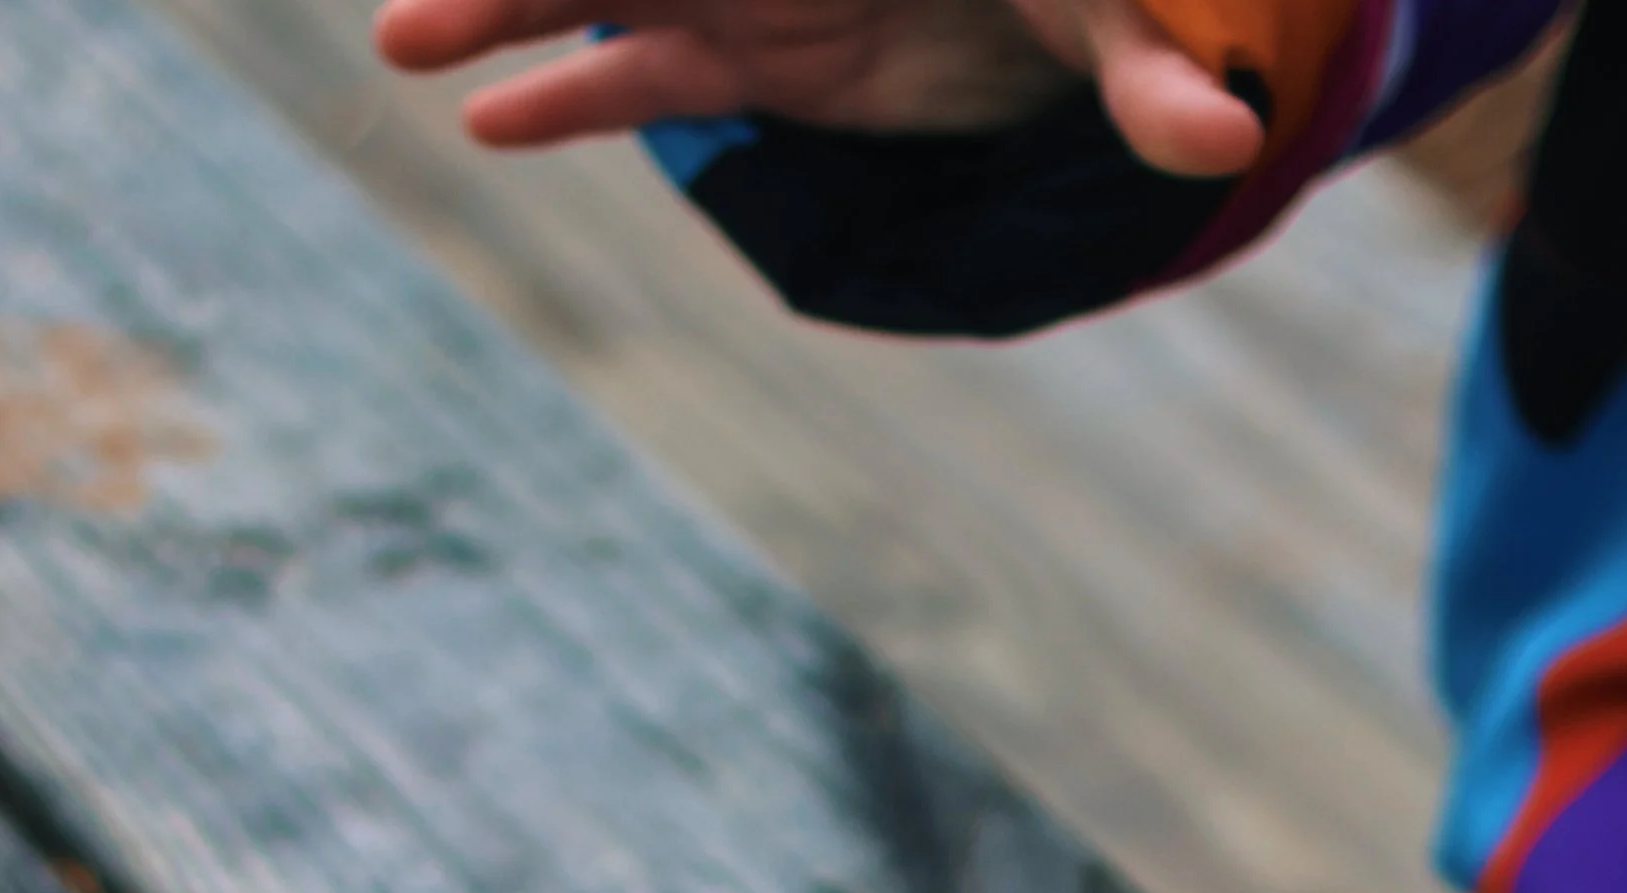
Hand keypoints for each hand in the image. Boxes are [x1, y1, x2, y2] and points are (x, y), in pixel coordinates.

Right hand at [370, 0, 1264, 174]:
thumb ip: (1157, 76)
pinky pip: (648, 75)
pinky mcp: (755, 52)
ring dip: (511, 11)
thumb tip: (1227, 143)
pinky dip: (576, 97)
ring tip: (399, 36)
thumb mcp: (1117, 17)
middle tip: (420, 0)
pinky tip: (496, 120)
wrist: (1059, 3)